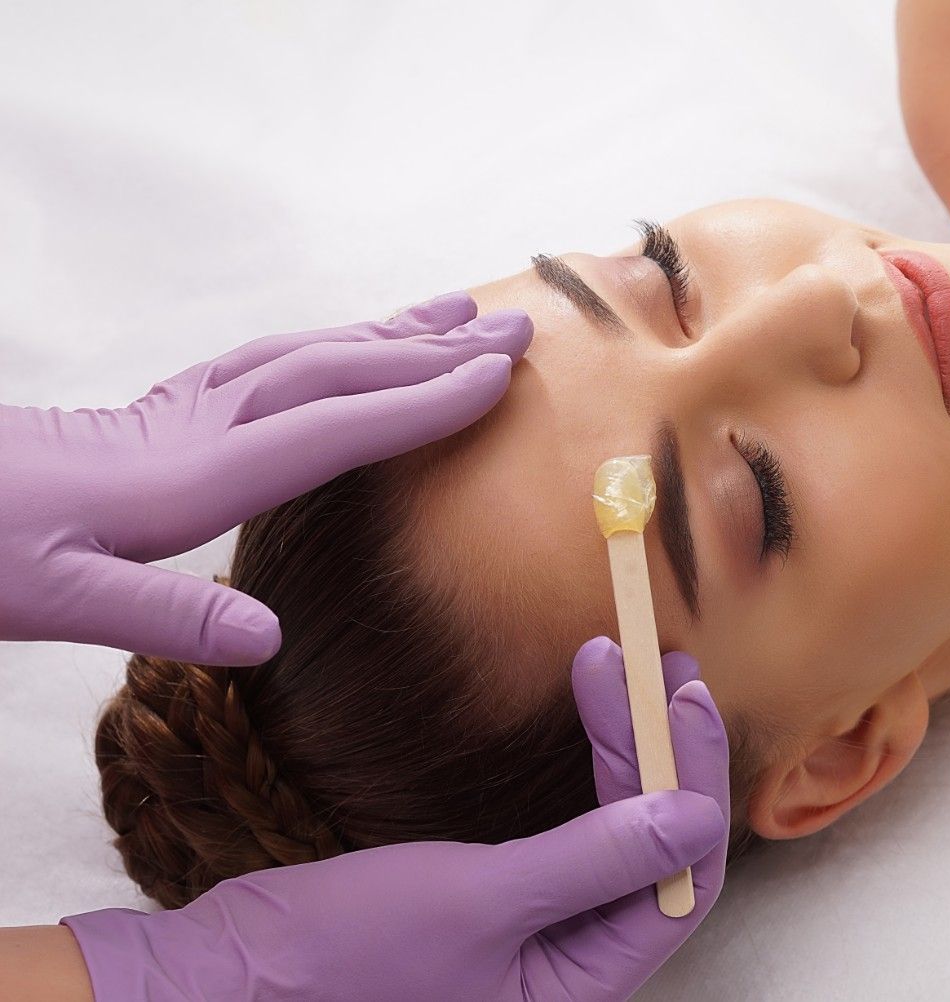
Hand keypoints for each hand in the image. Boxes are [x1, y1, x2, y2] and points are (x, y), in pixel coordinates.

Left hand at [0, 292, 529, 664]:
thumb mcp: (52, 600)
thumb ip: (161, 616)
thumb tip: (269, 637)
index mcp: (187, 477)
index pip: (331, 429)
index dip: (420, 403)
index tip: (497, 379)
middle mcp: (200, 426)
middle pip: (335, 372)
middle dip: (433, 351)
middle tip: (515, 332)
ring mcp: (186, 409)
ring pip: (308, 352)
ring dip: (392, 332)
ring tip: (458, 312)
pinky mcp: (171, 410)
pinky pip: (275, 358)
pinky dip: (334, 342)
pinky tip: (354, 345)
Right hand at [60, 638, 730, 1001]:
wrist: (232, 973)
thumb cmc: (340, 959)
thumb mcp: (478, 902)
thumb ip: (595, 861)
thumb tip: (697, 816)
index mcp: (582, 986)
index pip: (681, 882)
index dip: (692, 783)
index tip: (678, 695)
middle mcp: (574, 963)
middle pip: (659, 848)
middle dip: (662, 751)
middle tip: (660, 661)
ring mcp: (541, 929)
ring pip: (621, 829)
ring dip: (630, 747)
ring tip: (624, 666)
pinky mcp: (505, 897)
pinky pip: (576, 827)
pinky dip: (590, 766)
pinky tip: (592, 714)